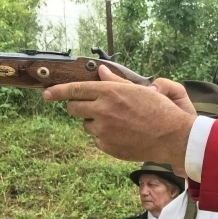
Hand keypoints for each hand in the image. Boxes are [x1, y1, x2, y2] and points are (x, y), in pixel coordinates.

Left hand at [42, 66, 196, 164]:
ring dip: (95, 123)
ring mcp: (103, 131)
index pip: (74, 90)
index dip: (57, 92)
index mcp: (109, 93)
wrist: (171, 136)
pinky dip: (105, 137)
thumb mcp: (137, 90)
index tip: (46, 94)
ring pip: (86, 125)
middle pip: (74, 109)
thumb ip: (114, 81)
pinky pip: (98, 139)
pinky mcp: (107, 146)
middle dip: (78, 107)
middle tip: (92, 108)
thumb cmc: (158, 110)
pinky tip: (123, 134)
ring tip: (118, 123)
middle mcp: (102, 111)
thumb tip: (101, 71)